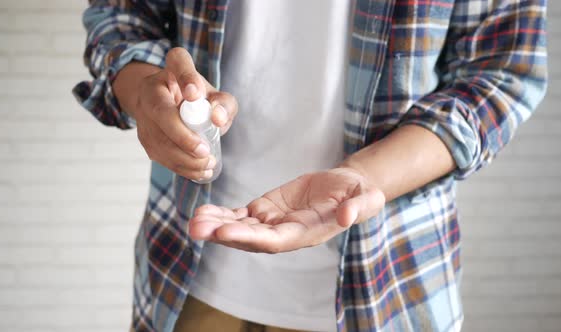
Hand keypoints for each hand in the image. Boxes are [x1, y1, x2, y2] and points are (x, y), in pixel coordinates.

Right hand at [115, 47, 237, 180]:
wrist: (172, 108)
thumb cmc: (198, 101)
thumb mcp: (216, 97)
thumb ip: (224, 104)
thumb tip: (218, 119)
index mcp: (174, 68)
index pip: (178, 62)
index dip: (186, 78)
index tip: (195, 94)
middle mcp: (152, 87)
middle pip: (161, 111)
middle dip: (182, 136)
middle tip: (204, 151)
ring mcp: (143, 113)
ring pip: (158, 138)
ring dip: (184, 158)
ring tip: (208, 165)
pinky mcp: (143, 137)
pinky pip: (160, 155)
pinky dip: (181, 167)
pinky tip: (199, 172)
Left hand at [188, 168, 385, 252]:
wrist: (347, 186)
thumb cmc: (359, 194)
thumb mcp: (366, 197)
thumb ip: (358, 207)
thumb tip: (346, 217)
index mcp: (307, 233)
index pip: (275, 240)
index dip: (250, 237)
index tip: (225, 231)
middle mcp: (286, 232)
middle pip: (251, 238)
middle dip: (224, 234)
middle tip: (197, 229)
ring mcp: (274, 221)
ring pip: (241, 227)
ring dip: (217, 225)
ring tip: (193, 221)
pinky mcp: (266, 208)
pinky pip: (240, 214)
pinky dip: (222, 214)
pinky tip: (203, 211)